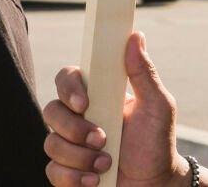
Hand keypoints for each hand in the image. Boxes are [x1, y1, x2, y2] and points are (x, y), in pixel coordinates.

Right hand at [44, 31, 188, 186]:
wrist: (155, 182)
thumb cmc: (157, 141)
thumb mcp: (157, 106)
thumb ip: (144, 73)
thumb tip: (135, 36)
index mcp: (97, 95)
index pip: (67, 78)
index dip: (69, 88)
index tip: (85, 104)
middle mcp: (79, 117)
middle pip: (51, 110)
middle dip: (75, 129)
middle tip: (102, 139)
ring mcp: (70, 144)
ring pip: (50, 143)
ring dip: (79, 157)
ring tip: (105, 163)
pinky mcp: (67, 171)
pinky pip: (52, 171)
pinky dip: (73, 178)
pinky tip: (95, 180)